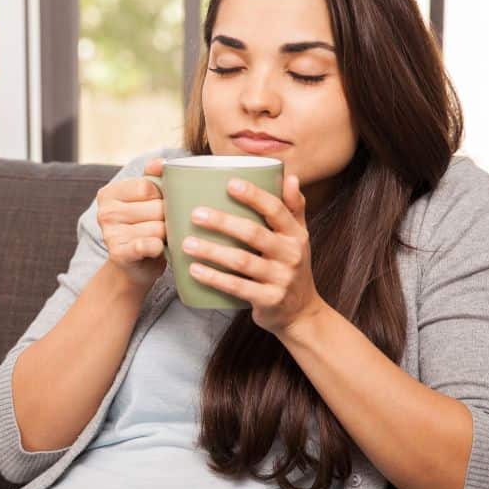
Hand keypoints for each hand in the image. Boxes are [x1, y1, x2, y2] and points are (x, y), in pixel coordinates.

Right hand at [97, 157, 167, 288]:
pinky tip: (158, 248)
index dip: (162, 197)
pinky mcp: (119, 254)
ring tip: (162, 239)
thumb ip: (152, 177)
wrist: (134, 267)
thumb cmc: (143, 228)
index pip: (148, 186)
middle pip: (156, 207)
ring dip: (167, 235)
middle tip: (164, 226)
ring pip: (158, 227)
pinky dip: (157, 247)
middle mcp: (105, 212)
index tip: (160, 207)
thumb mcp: (144, 200)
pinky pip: (147, 245)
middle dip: (168, 218)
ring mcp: (110, 234)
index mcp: (108, 193)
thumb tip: (160, 163)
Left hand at [181, 174, 326, 337]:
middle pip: (254, 233)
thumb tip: (289, 176)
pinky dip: (214, 278)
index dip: (254, 195)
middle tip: (195, 214)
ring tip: (186, 243)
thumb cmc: (291, 267)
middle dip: (223, 222)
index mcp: (296, 235)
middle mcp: (291, 254)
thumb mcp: (298, 237)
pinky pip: (237, 287)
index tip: (230, 183)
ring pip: (242, 261)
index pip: (276, 210)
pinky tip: (194, 270)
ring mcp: (280, 279)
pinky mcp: (268, 300)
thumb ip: (293, 208)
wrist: (301, 312)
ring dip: (212, 251)